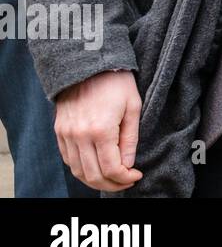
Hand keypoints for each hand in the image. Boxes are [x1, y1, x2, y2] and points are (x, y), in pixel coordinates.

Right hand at [54, 70, 143, 191]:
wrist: (87, 62)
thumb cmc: (116, 82)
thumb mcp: (133, 106)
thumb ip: (130, 138)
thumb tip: (128, 164)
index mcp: (100, 130)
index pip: (111, 168)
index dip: (125, 178)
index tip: (136, 176)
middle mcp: (79, 136)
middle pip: (92, 175)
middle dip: (112, 184)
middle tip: (126, 181)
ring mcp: (66, 135)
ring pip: (78, 171)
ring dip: (95, 180)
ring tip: (113, 178)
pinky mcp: (59, 131)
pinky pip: (68, 159)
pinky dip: (81, 169)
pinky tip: (96, 166)